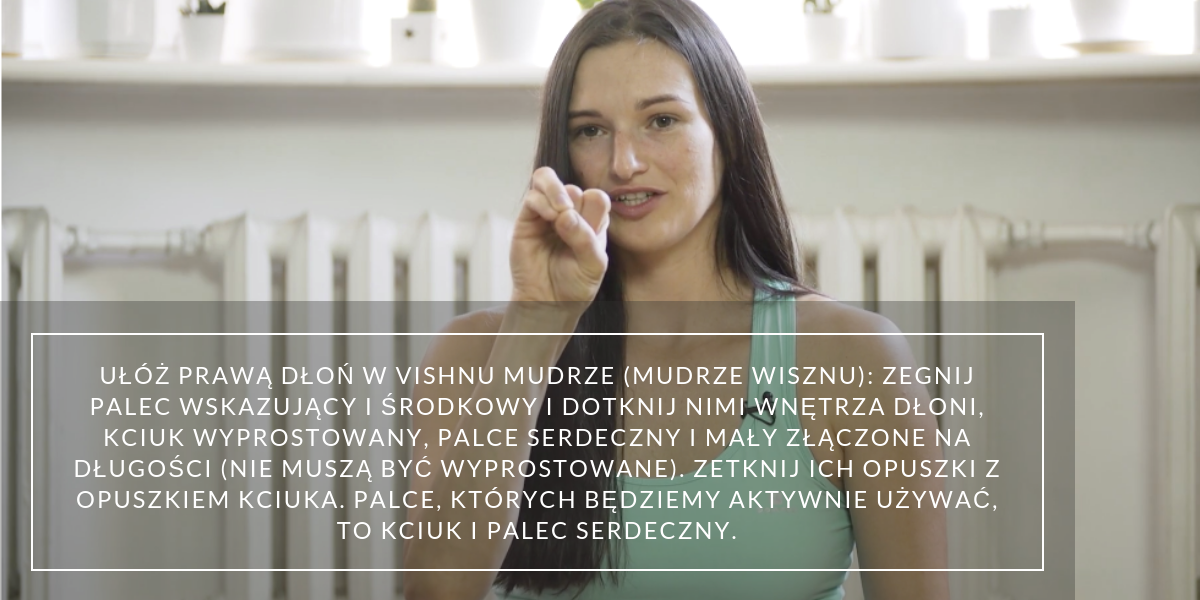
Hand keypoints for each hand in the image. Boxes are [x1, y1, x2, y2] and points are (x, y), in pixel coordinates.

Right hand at [509, 167, 610, 307]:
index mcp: (592, 221)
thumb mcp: (593, 266)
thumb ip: (585, 240)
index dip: (594, 208)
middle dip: (576, 204)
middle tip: (573, 223)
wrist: (549, 303)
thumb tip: (565, 214)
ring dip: (557, 191)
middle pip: (575, 188)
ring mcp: (547, 214)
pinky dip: (542, 201)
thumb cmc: (575, 285)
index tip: (591, 230)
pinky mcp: (527, 219)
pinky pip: (532, 196)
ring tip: (561, 210)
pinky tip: (550, 217)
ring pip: (548, 179)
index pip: (597, 198)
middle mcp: (570, 213)